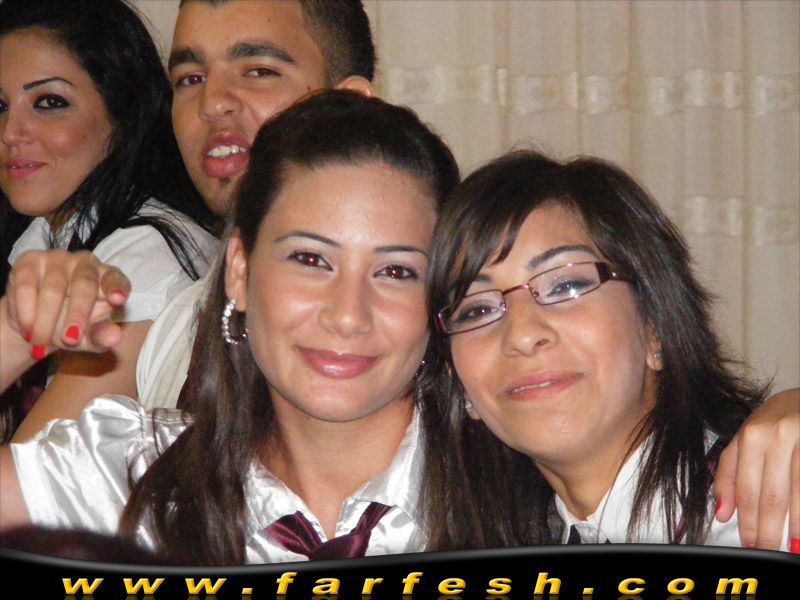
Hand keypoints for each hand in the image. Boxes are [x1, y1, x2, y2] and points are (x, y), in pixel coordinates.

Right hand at [6, 249, 130, 354]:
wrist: (35, 323)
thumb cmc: (72, 326)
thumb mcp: (89, 337)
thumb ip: (102, 336)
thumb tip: (115, 337)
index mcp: (107, 278)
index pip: (116, 279)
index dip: (117, 287)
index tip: (118, 299)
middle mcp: (85, 263)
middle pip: (84, 285)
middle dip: (77, 315)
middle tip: (70, 341)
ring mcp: (57, 259)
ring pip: (53, 288)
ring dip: (46, 320)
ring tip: (40, 343)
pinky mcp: (29, 261)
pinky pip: (27, 286)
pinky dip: (26, 311)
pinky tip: (26, 329)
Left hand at [714, 388, 799, 550]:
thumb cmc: (773, 424)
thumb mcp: (744, 440)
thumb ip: (728, 475)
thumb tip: (722, 514)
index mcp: (752, 436)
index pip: (747, 488)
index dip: (748, 521)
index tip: (749, 545)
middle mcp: (779, 437)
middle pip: (773, 495)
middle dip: (770, 530)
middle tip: (768, 552)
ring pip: (799, 494)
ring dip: (797, 526)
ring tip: (793, 548)